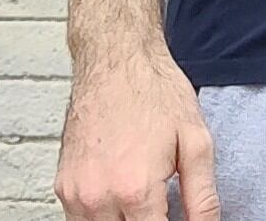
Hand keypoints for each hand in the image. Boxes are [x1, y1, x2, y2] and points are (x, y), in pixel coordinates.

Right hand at [57, 49, 218, 220]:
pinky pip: (78, 220)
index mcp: (136, 191)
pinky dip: (100, 218)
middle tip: (162, 208)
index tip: (177, 218)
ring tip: (144, 204)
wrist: (116, 61)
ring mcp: (76, 193)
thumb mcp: (196, 143)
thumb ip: (203, 197)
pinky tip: (121, 200)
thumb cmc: (154, 93)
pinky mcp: (62, 186)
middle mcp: (99, 197)